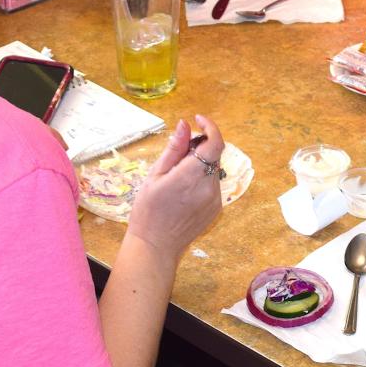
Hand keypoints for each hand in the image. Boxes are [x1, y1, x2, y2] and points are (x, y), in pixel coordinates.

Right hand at [126, 116, 223, 258]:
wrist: (156, 246)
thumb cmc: (148, 210)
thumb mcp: (154, 175)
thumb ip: (174, 149)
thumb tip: (185, 124)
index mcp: (190, 177)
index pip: (215, 144)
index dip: (210, 127)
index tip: (198, 120)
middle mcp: (208, 187)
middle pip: (214, 154)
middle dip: (200, 146)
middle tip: (178, 152)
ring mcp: (215, 199)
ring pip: (213, 169)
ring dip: (201, 163)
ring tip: (177, 175)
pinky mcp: (217, 208)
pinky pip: (213, 183)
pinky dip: (202, 177)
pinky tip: (184, 190)